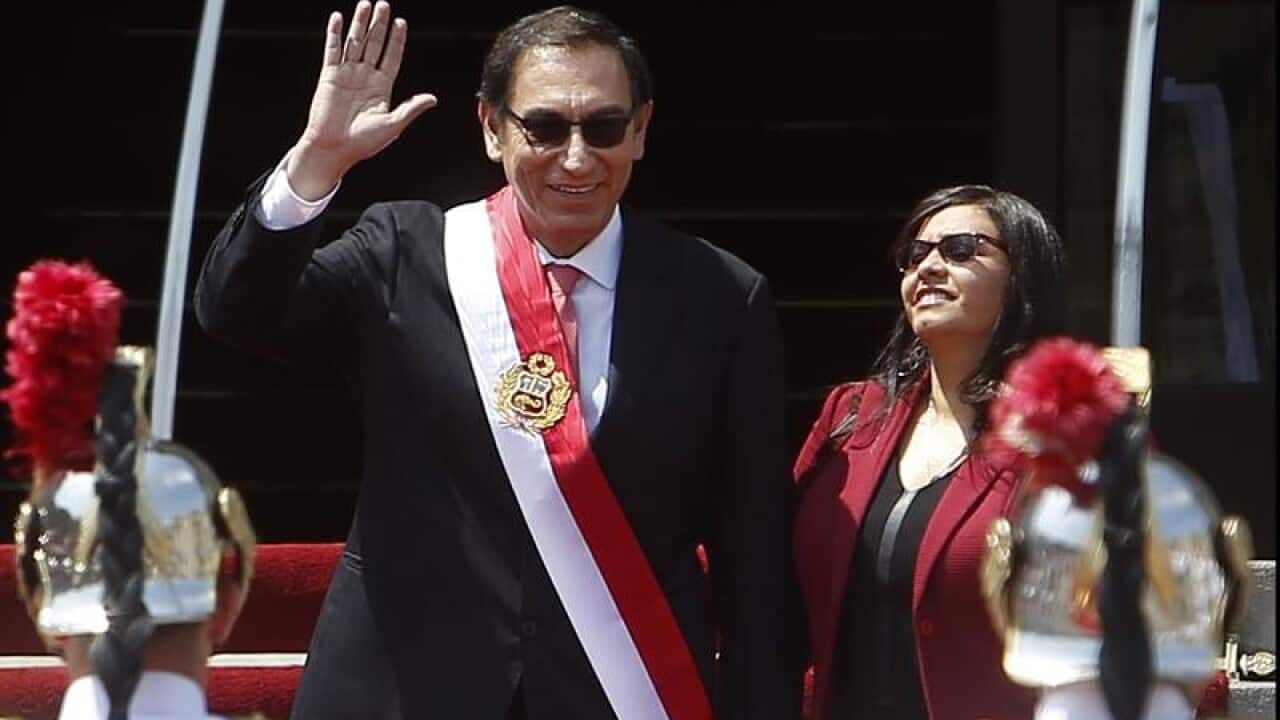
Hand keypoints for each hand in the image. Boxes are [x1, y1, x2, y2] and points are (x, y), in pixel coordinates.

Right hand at [287, 1, 436, 198]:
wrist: (334, 149)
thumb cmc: (363, 143)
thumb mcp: (393, 125)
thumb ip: (411, 109)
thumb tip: (433, 98)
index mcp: (382, 88)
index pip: (392, 57)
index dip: (396, 40)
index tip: (401, 23)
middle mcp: (365, 77)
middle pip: (374, 45)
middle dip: (379, 25)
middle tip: (384, 5)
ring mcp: (347, 75)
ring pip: (355, 43)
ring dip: (360, 23)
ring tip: (366, 4)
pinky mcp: (329, 76)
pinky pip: (333, 50)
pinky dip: (335, 34)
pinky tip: (338, 18)